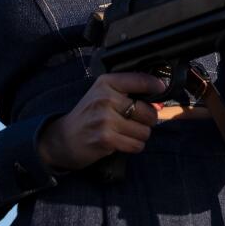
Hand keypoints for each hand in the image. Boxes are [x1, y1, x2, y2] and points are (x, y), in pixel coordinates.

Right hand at [36, 72, 165, 171]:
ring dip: (139, 135)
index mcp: (106, 83)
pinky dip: (134, 146)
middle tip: (134, 122)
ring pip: (144, 131)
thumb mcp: (102, 95)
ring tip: (125, 133)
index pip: (139, 79)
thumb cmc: (88, 116)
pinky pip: (136, 145)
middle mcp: (105, 98)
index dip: (155, 85)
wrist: (63, 139)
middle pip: (148, 112)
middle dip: (147, 120)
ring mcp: (105, 119)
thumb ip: (127, 94)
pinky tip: (122, 142)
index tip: (160, 88)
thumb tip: (158, 102)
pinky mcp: (106, 139)